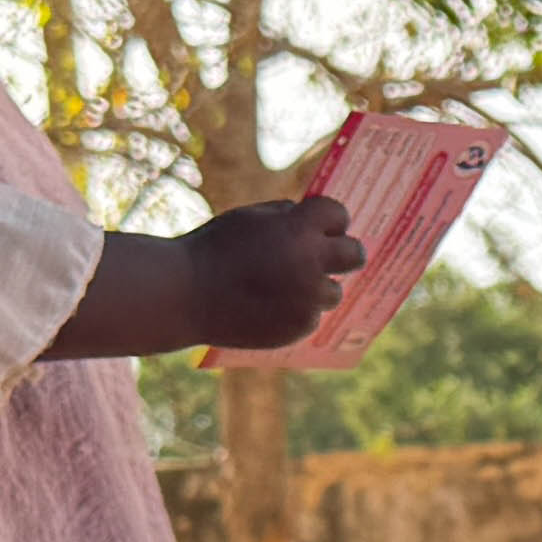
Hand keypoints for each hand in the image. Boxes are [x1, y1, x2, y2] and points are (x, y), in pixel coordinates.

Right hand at [172, 194, 363, 353]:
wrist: (185, 294)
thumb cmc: (215, 249)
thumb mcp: (251, 217)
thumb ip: (288, 217)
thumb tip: (319, 222)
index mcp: (299, 228)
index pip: (338, 214)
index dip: (329, 219)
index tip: (322, 225)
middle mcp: (310, 263)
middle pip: (355, 254)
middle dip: (346, 252)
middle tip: (332, 255)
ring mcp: (307, 299)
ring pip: (333, 291)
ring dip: (317, 287)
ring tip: (283, 285)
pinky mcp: (299, 327)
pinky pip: (310, 316)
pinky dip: (296, 312)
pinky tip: (267, 306)